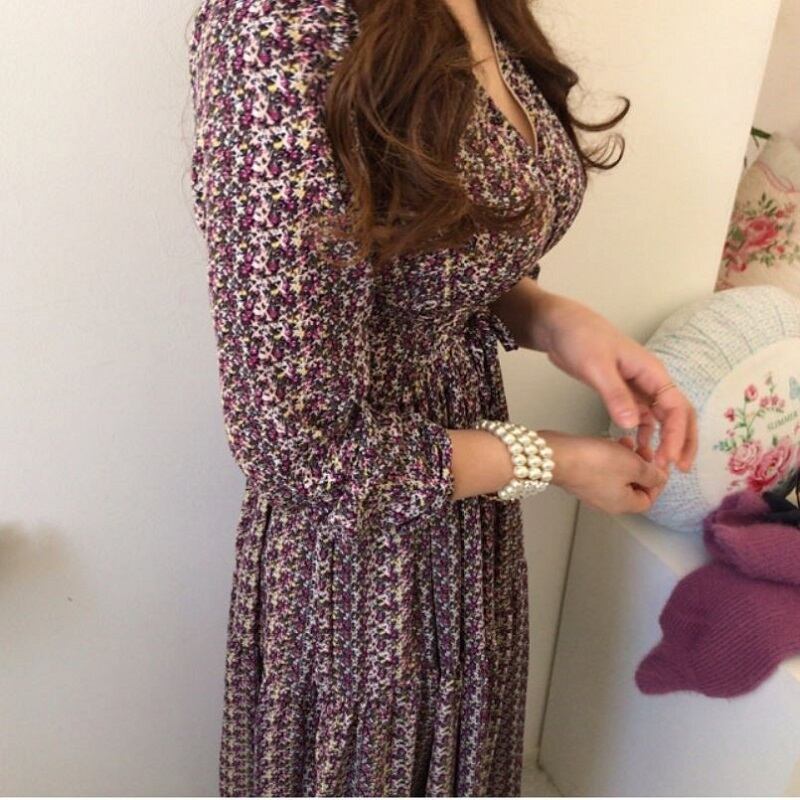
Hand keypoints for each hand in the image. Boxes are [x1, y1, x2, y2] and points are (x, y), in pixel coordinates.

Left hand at [531, 292, 697, 472]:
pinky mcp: (622, 392)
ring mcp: (637, 387)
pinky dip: (644, 433)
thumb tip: (632, 424)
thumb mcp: (596, 366)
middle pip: (677, 414)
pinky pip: (641, 417)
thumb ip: (614, 395)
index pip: (676, 408)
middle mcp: (650, 381)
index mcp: (652, 372)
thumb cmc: (581, 338)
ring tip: (658, 465)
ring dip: (664, 440)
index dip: (678, 436)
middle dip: (681, 441)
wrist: (560, 326)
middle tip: (677, 468)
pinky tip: (638, 449)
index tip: (670, 459)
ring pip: (661, 418)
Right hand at [540, 429, 669, 514]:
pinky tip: (609, 444)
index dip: (657, 481)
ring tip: (626, 442)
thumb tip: (660, 478)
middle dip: (642, 467)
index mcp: (623, 504)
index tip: (658, 463)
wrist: (558, 456)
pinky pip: (603, 470)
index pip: (649, 499)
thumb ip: (652, 474)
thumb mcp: (634, 465)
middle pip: (634, 487)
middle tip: (643, 450)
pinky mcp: (581, 478)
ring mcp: (592, 490)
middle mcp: (607, 502)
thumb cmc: (592, 463)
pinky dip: (611, 457)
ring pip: (618, 476)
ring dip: (627, 459)